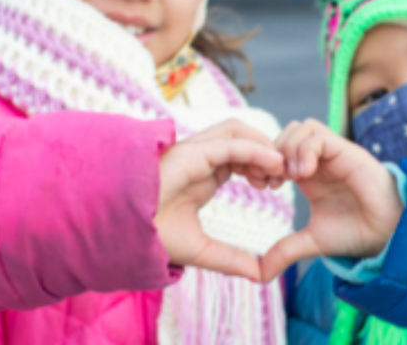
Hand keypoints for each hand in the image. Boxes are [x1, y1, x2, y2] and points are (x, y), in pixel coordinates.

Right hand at [155, 120, 283, 281]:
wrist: (124, 234)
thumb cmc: (152, 238)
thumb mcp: (202, 250)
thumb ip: (231, 259)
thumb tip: (259, 275)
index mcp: (203, 175)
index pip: (240, 157)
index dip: (262, 166)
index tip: (276, 187)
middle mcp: (201, 159)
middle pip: (242, 138)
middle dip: (266, 152)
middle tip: (283, 176)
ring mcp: (195, 153)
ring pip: (237, 132)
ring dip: (263, 145)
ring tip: (279, 168)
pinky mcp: (192, 152)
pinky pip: (230, 143)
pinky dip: (255, 149)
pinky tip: (272, 164)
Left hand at [261, 119, 403, 281]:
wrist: (388, 234)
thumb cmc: (356, 232)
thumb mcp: (312, 241)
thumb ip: (285, 250)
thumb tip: (261, 274)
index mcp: (309, 174)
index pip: (279, 149)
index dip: (265, 162)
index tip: (264, 186)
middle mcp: (320, 160)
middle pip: (288, 132)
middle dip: (273, 152)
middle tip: (273, 180)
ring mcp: (334, 154)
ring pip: (302, 127)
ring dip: (289, 149)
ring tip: (290, 178)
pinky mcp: (347, 151)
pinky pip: (318, 136)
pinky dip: (305, 150)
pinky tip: (304, 175)